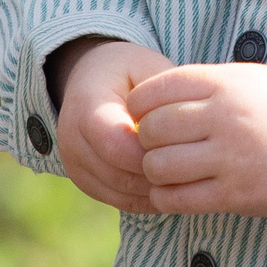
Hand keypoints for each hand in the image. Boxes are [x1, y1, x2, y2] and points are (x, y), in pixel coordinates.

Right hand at [51, 36, 172, 212]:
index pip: (116, 145)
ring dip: (156, 191)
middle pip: (120, 175)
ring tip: (189, 179)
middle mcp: (72, 140)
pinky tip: (173, 186)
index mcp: (86, 106)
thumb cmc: (125, 71)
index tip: (185, 145)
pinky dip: (148, 199)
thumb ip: (164, 89)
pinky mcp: (84, 181)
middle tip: (194, 169)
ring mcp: (73, 165)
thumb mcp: (145, 65)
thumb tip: (187, 120)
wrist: (90, 80)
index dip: (152, 152)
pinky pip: (119, 201)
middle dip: (160, 175)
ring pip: (121, 193)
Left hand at [129, 62, 266, 217]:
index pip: (157, 90)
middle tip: (155, 144)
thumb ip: (203, 84)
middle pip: (152, 129)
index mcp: (225, 85)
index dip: (139, 104)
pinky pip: (177, 199)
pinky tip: (172, 191)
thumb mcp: (247, 79)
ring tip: (164, 169)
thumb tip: (150, 100)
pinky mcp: (234, 195)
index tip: (142, 114)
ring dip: (153, 170)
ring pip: (159, 166)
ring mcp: (230, 159)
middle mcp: (225, 119)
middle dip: (145, 139)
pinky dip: (164, 197)